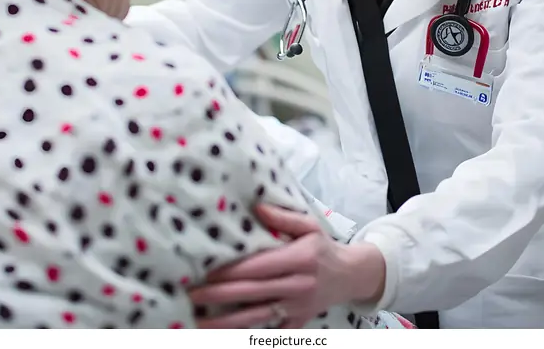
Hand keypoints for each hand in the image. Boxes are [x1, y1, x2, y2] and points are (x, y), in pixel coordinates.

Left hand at [189, 204, 385, 328]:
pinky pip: (270, 333)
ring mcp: (296, 309)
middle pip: (252, 293)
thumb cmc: (324, 247)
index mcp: (299, 259)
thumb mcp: (309, 225)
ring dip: (225, 322)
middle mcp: (297, 286)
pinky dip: (249, 336)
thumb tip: (257, 208)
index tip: (208, 272)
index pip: (259, 267)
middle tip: (192, 295)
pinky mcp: (297, 323)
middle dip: (219, 296)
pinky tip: (226, 336)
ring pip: (256, 317)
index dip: (233, 271)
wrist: (351, 276)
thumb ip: (283, 218)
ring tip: (198, 322)